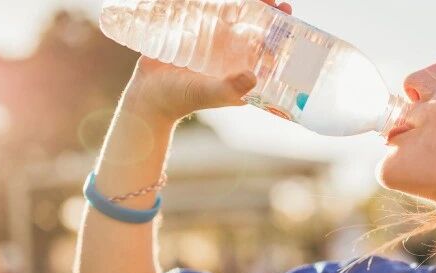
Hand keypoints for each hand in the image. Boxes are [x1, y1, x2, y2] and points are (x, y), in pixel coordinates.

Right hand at [121, 0, 292, 123]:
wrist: (148, 96)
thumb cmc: (181, 99)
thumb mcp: (208, 93)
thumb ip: (229, 88)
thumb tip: (253, 76)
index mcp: (240, 72)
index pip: (266, 50)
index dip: (279, 34)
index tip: (288, 17)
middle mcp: (230, 57)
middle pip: (253, 30)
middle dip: (265, 14)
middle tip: (276, 1)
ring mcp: (212, 44)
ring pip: (233, 19)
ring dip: (244, 5)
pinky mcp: (194, 35)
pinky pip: (208, 15)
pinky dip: (216, 4)